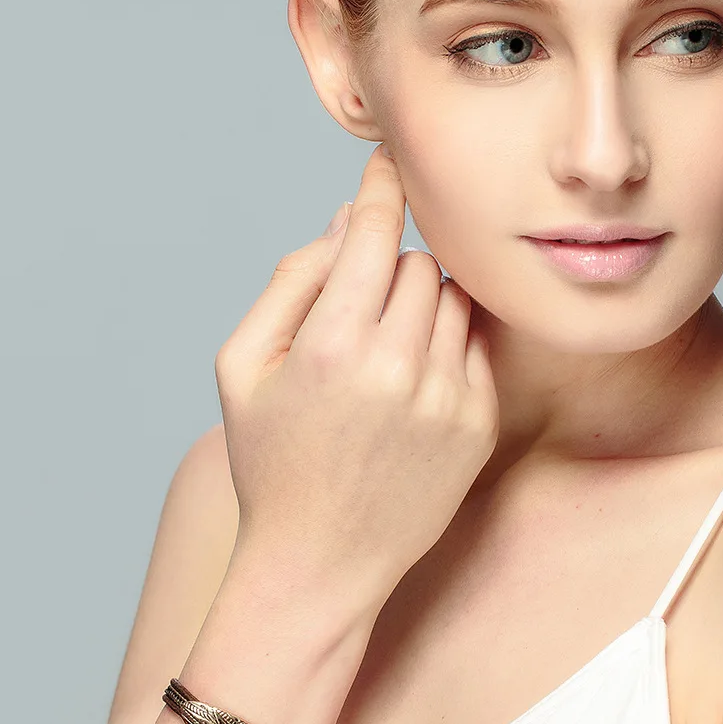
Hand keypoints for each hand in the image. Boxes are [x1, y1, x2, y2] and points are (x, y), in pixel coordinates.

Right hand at [214, 144, 498, 614]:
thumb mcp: (242, 368)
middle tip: (360, 309)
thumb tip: (344, 223)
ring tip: (385, 349)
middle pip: (419, 263)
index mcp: (333, 345)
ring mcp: (449, 397)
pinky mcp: (480, 423)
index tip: (387, 162)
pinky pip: (476, 345)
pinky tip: (414, 381)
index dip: (380, 189)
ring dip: (423, 303)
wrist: (323, 561)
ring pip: (454, 299)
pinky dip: (448, 344)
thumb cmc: (273, 462)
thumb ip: (289, 283)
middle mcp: (399, 366)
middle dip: (390, 269)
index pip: (374, 233)